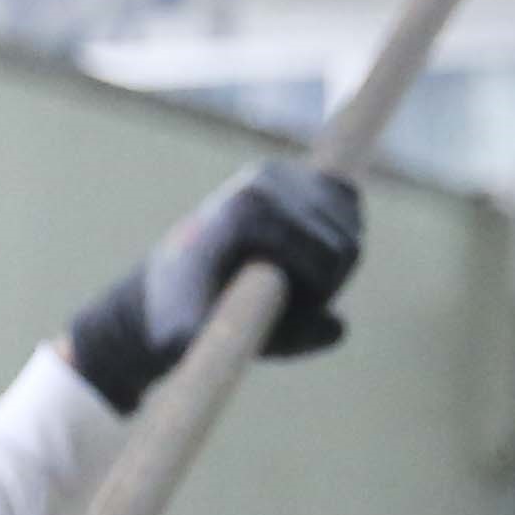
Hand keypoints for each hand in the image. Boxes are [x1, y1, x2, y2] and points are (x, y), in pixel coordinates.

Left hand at [70, 158, 361, 408]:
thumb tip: (340, 329)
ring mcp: (287, 172)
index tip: (284, 315)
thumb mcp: (212, 342)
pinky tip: (299, 264)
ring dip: (330, 267)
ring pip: (352, 226)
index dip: (318, 294)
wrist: (162, 292)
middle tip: (282, 307)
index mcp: (250, 207)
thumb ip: (277, 341)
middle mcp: (270, 178)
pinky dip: (335, 242)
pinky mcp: (299, 175)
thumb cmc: (180, 321)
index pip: (328, 254)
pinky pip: (348, 208)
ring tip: (283, 288)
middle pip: (346, 241)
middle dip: (326, 283)